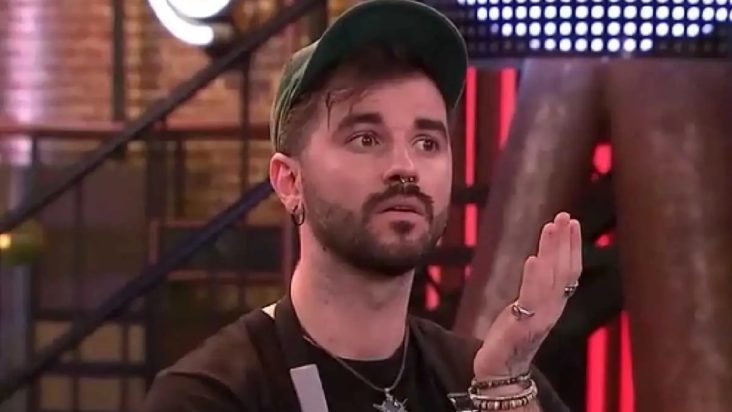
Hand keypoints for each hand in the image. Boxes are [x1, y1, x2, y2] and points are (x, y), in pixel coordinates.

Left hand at [473, 212, 582, 378]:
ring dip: (552, 251)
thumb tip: (540, 259)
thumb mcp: (525, 307)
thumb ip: (535, 287)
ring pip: (551, 279)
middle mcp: (552, 310)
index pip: (569, 271)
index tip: (571, 222)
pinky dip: (533, 277)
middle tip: (565, 215)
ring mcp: (539, 318)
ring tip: (551, 227)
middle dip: (565, 242)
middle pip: (564, 270)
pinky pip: (531, 298)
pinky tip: (533, 258)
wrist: (500, 371)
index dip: (572, 246)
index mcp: (553, 304)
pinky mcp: (522, 325)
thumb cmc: (510, 337)